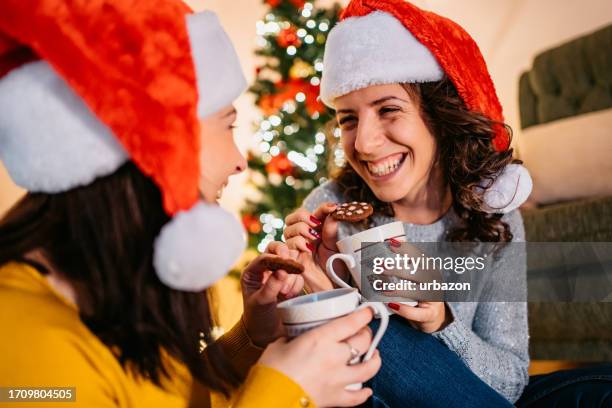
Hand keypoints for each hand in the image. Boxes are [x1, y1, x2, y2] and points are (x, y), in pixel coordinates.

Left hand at [241, 242, 304, 346]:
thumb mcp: (261, 302)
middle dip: (287, 258)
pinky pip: (298, 277)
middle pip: (279, 250)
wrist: (266, 333)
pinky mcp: (290, 283)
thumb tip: (282, 271)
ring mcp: (279, 276)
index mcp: (252, 271)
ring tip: (284, 294)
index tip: (287, 260)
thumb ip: (271, 286)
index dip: (277, 256)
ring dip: (291, 278)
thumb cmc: (258, 317)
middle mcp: (265, 270)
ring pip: (291, 264)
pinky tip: (289, 296)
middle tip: (293, 267)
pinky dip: (296, 285)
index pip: (265, 256)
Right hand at [258, 307, 380, 406]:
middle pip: (363, 341)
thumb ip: (293, 339)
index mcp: (321, 339)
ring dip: (374, 360)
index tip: (367, 311)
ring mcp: (337, 378)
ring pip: (368, 368)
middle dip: (366, 334)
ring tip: (374, 355)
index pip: (351, 322)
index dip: (363, 315)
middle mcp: (334, 357)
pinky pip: (356, 396)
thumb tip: (294, 340)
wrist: (268, 398)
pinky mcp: (335, 397)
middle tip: (363, 331)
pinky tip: (366, 389)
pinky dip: (364, 392)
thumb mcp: (280, 344)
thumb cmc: (271, 371)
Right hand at [283, 202, 340, 291]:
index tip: (333, 208)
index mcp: (317, 231)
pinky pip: (288, 246)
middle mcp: (305, 237)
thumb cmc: (337, 268)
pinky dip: (298, 244)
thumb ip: (332, 229)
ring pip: (289, 230)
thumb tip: (333, 211)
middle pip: (294, 217)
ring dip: (301, 231)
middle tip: (316, 226)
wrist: (333, 288)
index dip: (323, 208)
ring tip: (313, 242)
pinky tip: (308, 249)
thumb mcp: (336, 246)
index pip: (316, 213)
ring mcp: (297, 247)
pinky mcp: (292, 259)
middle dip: (303, 217)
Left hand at [380, 242, 451, 332]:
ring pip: (417, 292)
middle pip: (417, 273)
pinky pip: (416, 312)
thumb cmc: (419, 292)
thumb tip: (379, 258)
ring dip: (398, 290)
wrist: (433, 314)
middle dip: (397, 269)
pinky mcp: (430, 314)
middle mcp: (434, 282)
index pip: (419, 256)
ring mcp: (434, 298)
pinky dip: (403, 309)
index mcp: (430, 269)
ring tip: (383, 288)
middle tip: (380, 266)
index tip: (392, 243)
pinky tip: (392, 305)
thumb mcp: (415, 277)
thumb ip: (402, 267)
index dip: (406, 249)